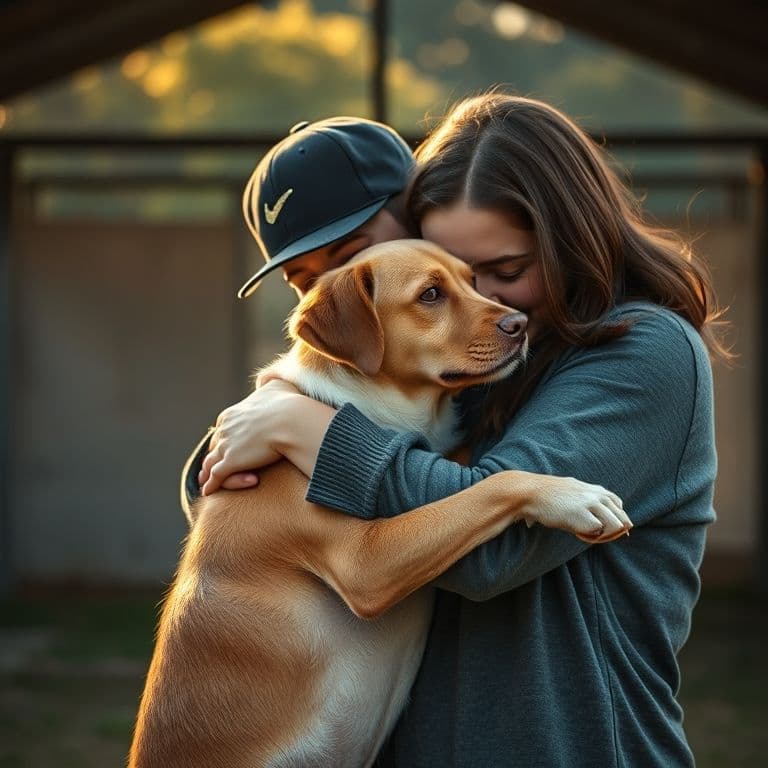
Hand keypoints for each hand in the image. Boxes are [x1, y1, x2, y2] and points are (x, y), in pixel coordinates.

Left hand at [199, 379, 300, 495]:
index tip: (224, 446)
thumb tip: (266, 380)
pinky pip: (216, 477)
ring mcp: (226, 445)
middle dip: (213, 456)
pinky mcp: (231, 462)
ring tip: (205, 482)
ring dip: (207, 473)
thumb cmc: (288, 404)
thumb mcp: (276, 386)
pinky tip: (208, 492)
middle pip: (214, 446)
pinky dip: (211, 485)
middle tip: (210, 466)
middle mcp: (224, 429)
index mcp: (232, 414)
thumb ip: (269, 383)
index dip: (223, 439)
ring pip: (210, 463)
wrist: (292, 420)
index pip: (222, 429)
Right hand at [523, 475, 631, 543]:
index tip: (608, 528)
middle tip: (600, 536)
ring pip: (616, 526)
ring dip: (606, 535)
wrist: (531, 493)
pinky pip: (599, 532)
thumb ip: (587, 499)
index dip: (616, 518)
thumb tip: (594, 516)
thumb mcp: (573, 490)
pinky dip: (592, 536)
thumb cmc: (548, 495)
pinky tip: (578, 533)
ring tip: (589, 535)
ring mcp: (592, 506)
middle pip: (621, 518)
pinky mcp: (583, 517)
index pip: (618, 505)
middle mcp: (597, 496)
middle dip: (615, 530)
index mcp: (596, 489)